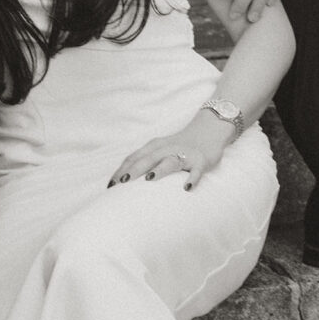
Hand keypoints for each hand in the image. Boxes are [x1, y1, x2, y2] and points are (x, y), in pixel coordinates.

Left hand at [106, 114, 234, 190]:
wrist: (207, 131)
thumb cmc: (177, 146)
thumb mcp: (158, 150)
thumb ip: (144, 162)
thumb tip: (123, 180)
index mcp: (154, 147)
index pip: (134, 158)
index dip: (121, 170)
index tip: (110, 185)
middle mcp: (166, 148)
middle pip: (148, 158)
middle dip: (134, 170)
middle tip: (121, 183)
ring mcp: (184, 154)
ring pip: (170, 161)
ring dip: (160, 169)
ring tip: (149, 179)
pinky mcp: (200, 160)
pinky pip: (196, 170)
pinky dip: (192, 178)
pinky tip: (187, 188)